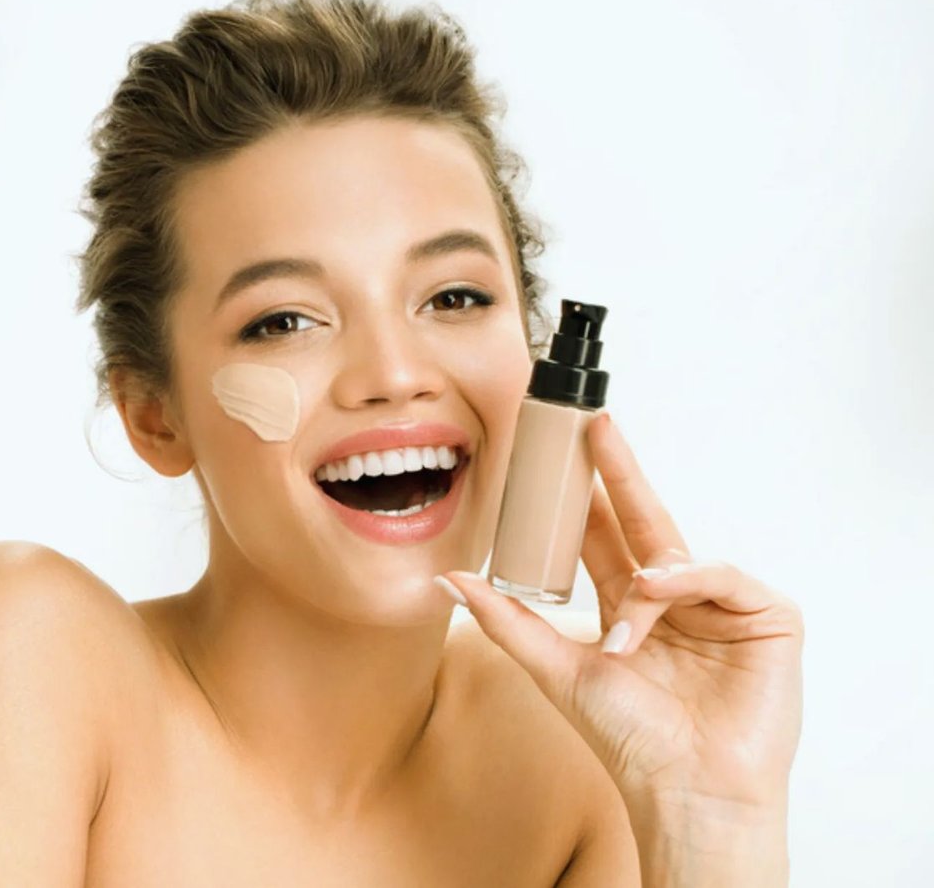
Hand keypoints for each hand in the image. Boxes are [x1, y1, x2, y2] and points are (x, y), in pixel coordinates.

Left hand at [436, 411, 803, 814]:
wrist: (688, 789)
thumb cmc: (631, 739)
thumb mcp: (556, 668)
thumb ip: (505, 620)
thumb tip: (448, 579)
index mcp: (630, 607)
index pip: (603, 537)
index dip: (583, 497)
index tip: (558, 454)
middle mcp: (675, 600)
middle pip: (643, 522)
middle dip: (619, 475)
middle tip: (594, 429)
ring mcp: (723, 607)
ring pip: (678, 555)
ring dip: (648, 576)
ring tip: (632, 609)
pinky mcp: (768, 619)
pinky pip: (724, 575)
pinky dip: (690, 579)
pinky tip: (662, 593)